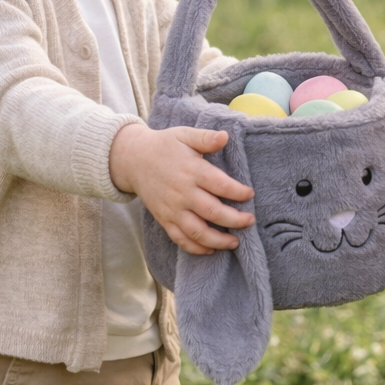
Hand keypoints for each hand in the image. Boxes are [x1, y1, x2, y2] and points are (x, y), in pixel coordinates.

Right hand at [110, 123, 255, 254]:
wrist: (133, 160)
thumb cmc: (165, 146)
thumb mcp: (185, 135)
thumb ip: (205, 138)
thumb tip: (225, 136)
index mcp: (192, 171)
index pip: (220, 185)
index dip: (238, 192)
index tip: (250, 195)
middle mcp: (183, 193)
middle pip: (212, 211)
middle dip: (235, 220)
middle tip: (250, 221)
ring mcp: (172, 209)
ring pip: (197, 231)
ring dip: (218, 240)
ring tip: (235, 242)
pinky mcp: (164, 219)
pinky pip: (180, 238)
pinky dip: (195, 248)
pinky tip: (210, 249)